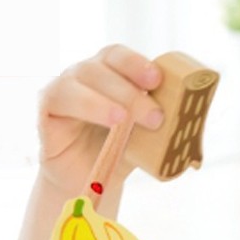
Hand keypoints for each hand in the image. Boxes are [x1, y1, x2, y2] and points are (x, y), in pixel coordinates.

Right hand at [38, 45, 163, 193]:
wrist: (87, 181)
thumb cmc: (117, 155)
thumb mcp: (144, 141)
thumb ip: (159, 128)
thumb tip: (191, 125)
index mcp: (110, 75)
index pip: (120, 57)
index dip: (137, 64)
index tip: (157, 80)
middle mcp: (85, 76)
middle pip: (104, 67)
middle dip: (131, 91)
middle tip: (155, 116)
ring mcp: (65, 89)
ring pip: (82, 78)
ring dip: (110, 99)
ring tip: (126, 121)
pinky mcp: (47, 108)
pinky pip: (61, 98)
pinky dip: (87, 107)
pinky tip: (109, 121)